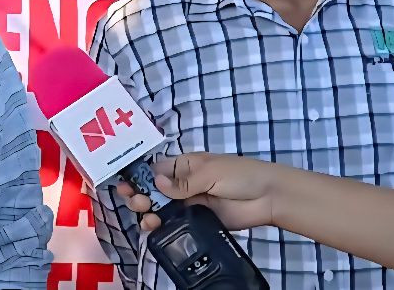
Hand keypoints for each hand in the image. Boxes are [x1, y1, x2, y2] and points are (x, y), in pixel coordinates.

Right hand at [116, 152, 282, 230]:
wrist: (268, 197)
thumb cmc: (241, 175)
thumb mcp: (211, 172)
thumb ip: (184, 182)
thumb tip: (157, 185)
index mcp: (185, 165)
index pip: (155, 169)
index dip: (139, 176)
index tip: (124, 184)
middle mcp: (183, 184)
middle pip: (154, 190)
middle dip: (140, 194)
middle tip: (136, 202)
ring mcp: (190, 203)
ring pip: (161, 208)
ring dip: (149, 211)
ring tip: (147, 217)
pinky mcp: (197, 221)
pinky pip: (175, 223)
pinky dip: (162, 226)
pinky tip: (154, 227)